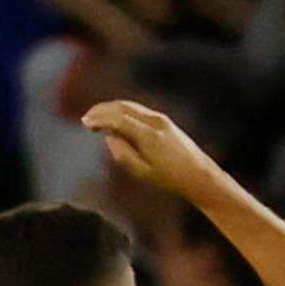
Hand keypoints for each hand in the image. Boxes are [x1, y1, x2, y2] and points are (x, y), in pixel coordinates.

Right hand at [81, 100, 226, 201]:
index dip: (99, 118)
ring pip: (130, 106)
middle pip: (123, 107)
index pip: (118, 119)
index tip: (85, 122)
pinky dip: (122, 111)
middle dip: (102, 110)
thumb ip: (123, 154)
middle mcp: (155, 121)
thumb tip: (109, 137)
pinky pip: (138, 110)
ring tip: (96, 117)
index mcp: (149, 135)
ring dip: (111, 109)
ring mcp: (161, 119)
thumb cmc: (171, 179)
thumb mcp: (143, 172)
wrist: (199, 175)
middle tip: (86, 117)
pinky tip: (114, 119)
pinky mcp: (164, 121)